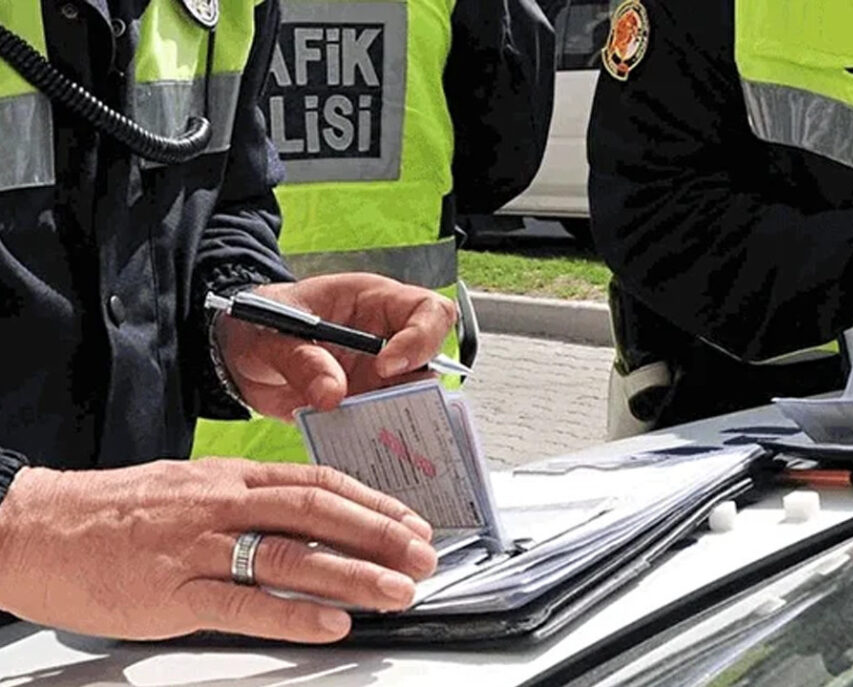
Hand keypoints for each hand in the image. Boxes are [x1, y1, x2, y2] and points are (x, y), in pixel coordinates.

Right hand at [0, 460, 436, 642]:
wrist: (36, 529)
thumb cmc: (117, 512)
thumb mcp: (193, 489)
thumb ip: (250, 503)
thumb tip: (310, 523)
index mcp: (230, 477)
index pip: (319, 483)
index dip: (373, 503)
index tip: (413, 523)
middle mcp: (222, 505)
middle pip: (317, 512)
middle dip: (379, 534)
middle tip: (424, 556)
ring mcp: (197, 548)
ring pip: (289, 555)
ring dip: (353, 574)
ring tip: (397, 590)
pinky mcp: (171, 592)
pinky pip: (242, 603)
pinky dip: (293, 615)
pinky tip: (332, 624)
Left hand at [217, 274, 457, 420]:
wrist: (236, 355)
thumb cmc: (258, 325)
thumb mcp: (268, 336)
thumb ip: (299, 360)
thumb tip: (332, 393)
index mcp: (372, 301)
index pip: (427, 311)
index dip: (421, 338)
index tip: (387, 366)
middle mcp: (386, 338)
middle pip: (433, 358)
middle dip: (417, 386)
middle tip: (384, 404)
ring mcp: (378, 375)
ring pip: (414, 398)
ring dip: (397, 417)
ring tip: (366, 428)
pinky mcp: (365, 405)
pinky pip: (385, 423)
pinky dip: (376, 437)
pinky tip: (357, 445)